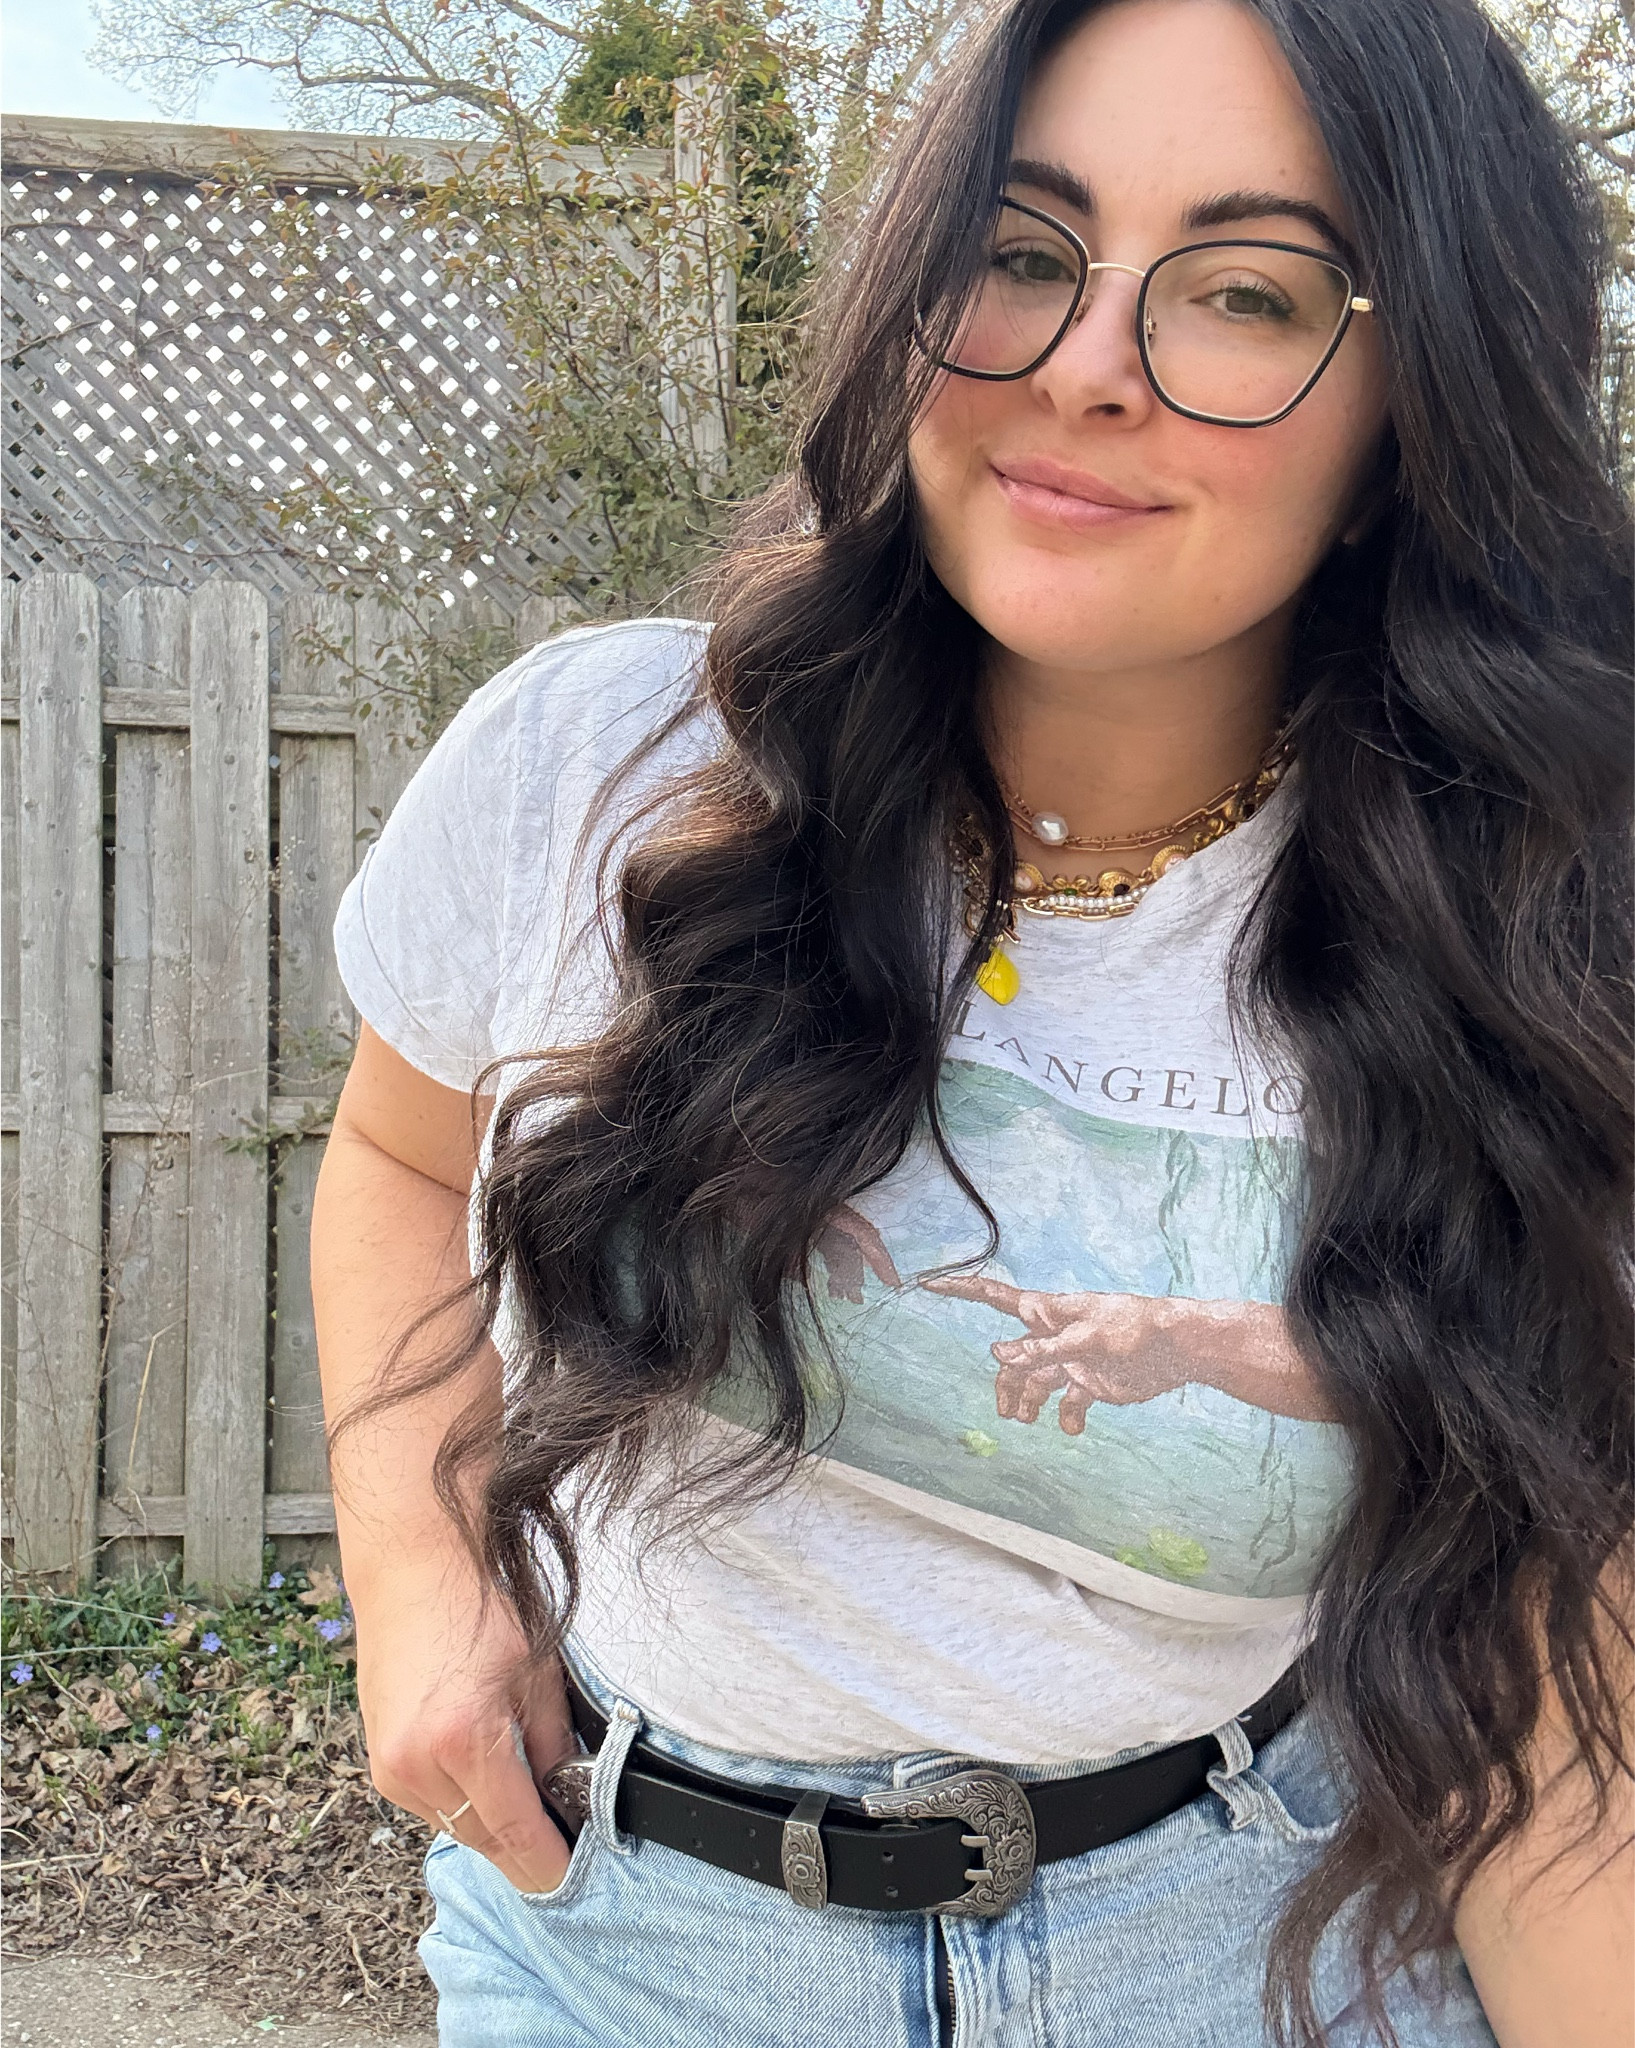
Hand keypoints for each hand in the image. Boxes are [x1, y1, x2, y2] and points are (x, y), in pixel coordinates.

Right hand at [353, 1550, 576, 1893]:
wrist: (410, 1578)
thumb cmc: (477, 1614)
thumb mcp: (537, 1676)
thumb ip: (554, 1746)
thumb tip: (571, 1800)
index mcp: (465, 1740)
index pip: (514, 1830)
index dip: (547, 1862)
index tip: (572, 1878)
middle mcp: (418, 1765)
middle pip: (483, 1839)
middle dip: (523, 1851)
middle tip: (561, 1849)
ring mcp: (391, 1770)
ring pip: (455, 1828)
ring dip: (491, 1828)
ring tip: (527, 1808)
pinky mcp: (379, 1767)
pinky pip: (431, 1808)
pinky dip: (461, 1806)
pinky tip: (485, 1781)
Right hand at [923, 1274, 1187, 1431]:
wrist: (1178, 1349)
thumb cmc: (1132, 1329)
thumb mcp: (1084, 1339)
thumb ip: (1040, 1350)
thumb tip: (996, 1352)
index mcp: (1048, 1313)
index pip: (996, 1298)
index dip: (963, 1290)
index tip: (930, 1284)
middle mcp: (1053, 1335)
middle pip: (1013, 1357)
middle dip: (1005, 1382)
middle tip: (1007, 1413)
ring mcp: (1070, 1359)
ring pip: (1034, 1382)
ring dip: (1027, 1402)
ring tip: (1026, 1421)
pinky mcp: (1090, 1381)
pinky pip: (1067, 1401)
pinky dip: (1065, 1416)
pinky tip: (1071, 1428)